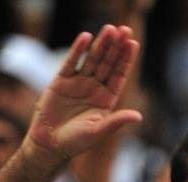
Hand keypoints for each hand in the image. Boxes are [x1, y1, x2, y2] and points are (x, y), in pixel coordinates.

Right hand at [24, 25, 142, 166]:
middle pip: (108, 63)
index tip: (133, 43)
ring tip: (110, 29)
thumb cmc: (75, 142)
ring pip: (92, 59)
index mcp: (106, 99)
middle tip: (124, 30)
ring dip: (101, 44)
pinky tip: (86, 37)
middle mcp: (94, 88)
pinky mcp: (61, 80)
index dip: (126, 60)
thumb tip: (138, 116)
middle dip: (116, 47)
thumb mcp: (98, 132)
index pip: (119, 75)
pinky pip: (71, 62)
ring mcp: (78, 82)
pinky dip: (78, 50)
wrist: (49, 145)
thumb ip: (116, 121)